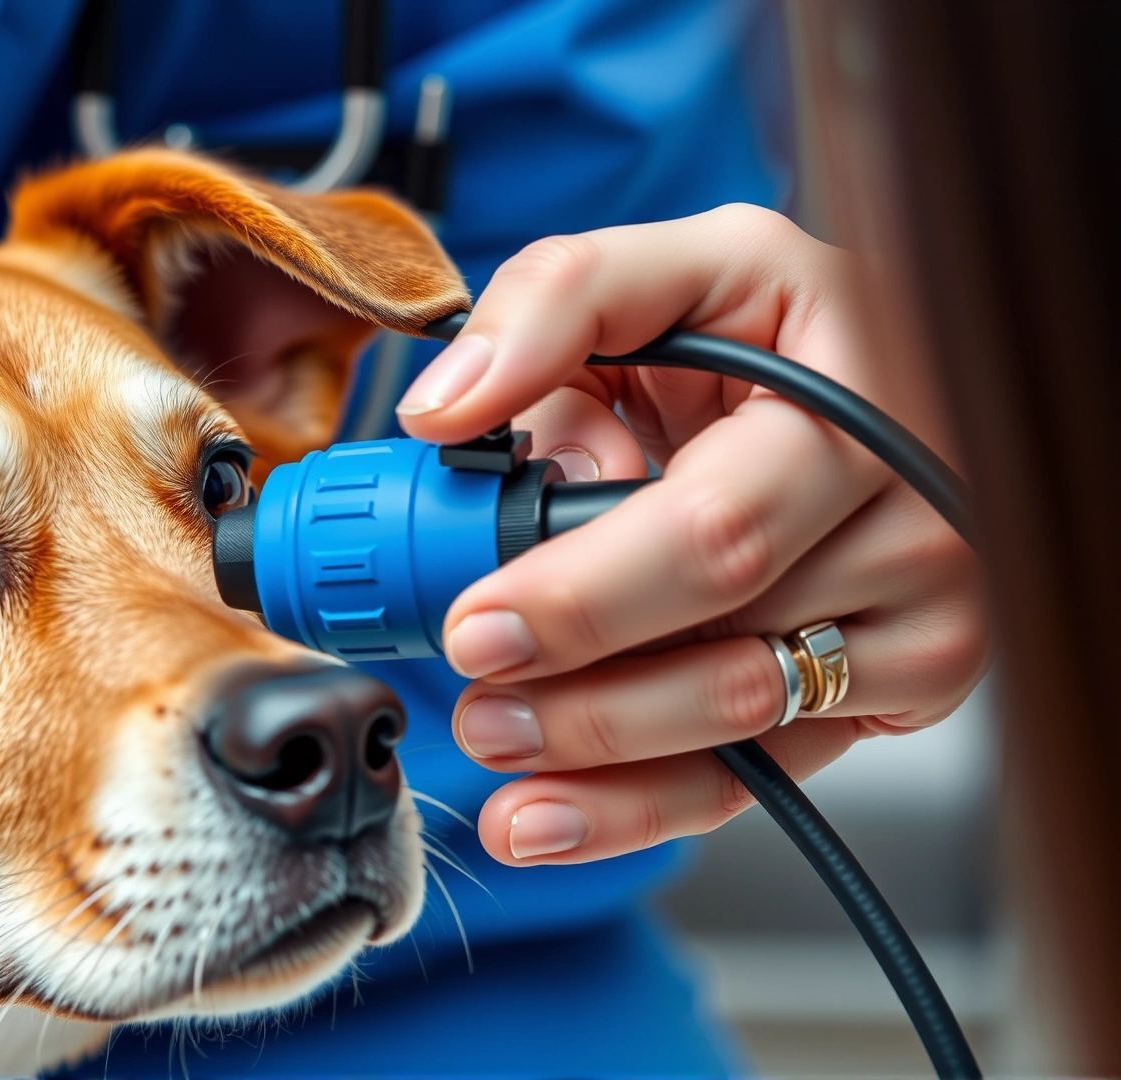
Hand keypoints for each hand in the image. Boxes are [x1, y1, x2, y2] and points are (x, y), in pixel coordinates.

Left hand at [395, 204, 987, 865]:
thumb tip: (445, 410)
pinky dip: (640, 806)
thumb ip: (552, 305)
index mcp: (855, 389)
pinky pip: (764, 771)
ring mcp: (924, 602)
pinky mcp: (907, 679)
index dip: (583, 592)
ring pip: (741, 719)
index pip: (712, 527)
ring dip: (595, 754)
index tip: (473, 622)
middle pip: (727, 639)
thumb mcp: (664, 271)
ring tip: (493, 741)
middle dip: (578, 690)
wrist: (856, 379)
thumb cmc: (755, 327)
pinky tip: (545, 816)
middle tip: (474, 698)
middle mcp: (914, 504)